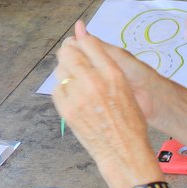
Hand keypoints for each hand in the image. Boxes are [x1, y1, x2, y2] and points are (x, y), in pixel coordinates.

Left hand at [52, 22, 157, 186]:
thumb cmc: (129, 120)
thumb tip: (84, 36)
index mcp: (113, 73)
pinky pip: (57, 89)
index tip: (80, 44)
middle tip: (73, 59)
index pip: (88, 42)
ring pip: (60, 69)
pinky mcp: (66, 109)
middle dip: (69, 52)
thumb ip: (105, 63)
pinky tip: (74, 97)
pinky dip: (63, 89)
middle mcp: (93, 81)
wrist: (123, 151)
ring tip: (78, 83)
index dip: (82, 40)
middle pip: (68, 51)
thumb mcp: (125, 86)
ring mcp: (77, 96)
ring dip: (66, 71)